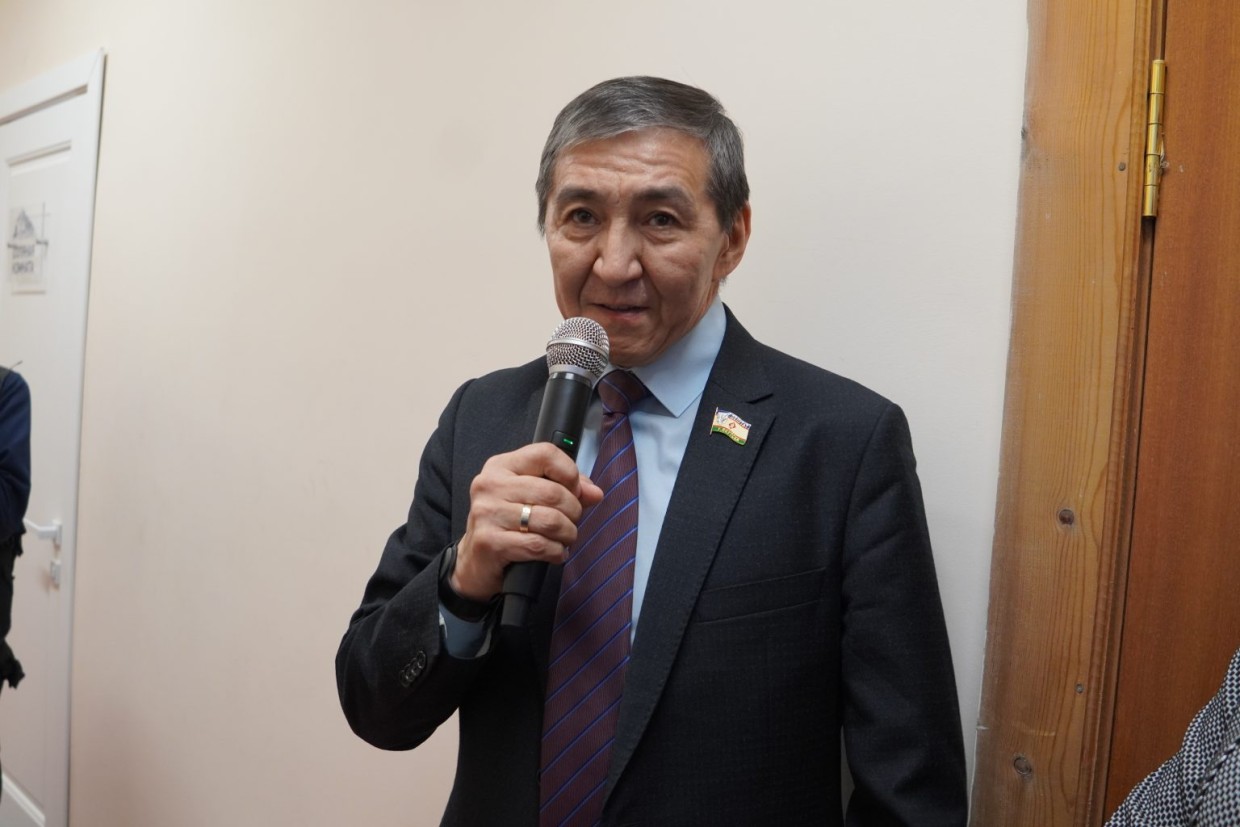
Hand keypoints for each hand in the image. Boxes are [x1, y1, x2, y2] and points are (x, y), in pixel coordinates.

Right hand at [453, 443, 603, 600]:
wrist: (475, 561)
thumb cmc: (507, 524)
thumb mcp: (531, 497)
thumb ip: (565, 489)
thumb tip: (595, 493)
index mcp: (502, 466)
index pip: (545, 453)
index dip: (570, 473)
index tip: (575, 491)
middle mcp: (490, 485)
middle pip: (553, 491)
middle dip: (573, 511)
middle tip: (572, 522)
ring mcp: (488, 513)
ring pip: (550, 520)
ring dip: (567, 533)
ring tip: (565, 539)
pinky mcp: (490, 542)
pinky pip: (538, 545)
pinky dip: (555, 552)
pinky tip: (554, 553)